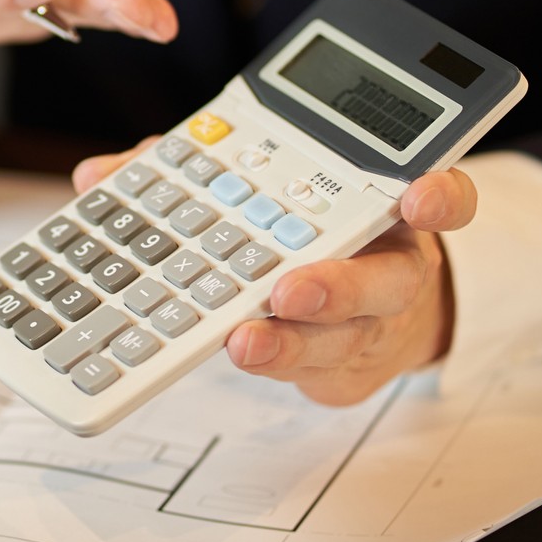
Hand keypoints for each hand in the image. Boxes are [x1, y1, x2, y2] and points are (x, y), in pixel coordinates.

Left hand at [73, 144, 477, 406]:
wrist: (361, 313)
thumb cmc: (308, 234)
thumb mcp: (260, 186)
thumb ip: (189, 167)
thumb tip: (101, 176)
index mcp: (384, 208)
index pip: (440, 199)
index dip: (440, 196)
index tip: (419, 195)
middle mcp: (385, 268)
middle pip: (385, 281)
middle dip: (337, 285)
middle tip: (289, 288)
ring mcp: (363, 327)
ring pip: (338, 339)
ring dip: (287, 342)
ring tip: (242, 340)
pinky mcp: (337, 373)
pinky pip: (306, 373)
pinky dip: (268, 362)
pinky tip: (231, 353)